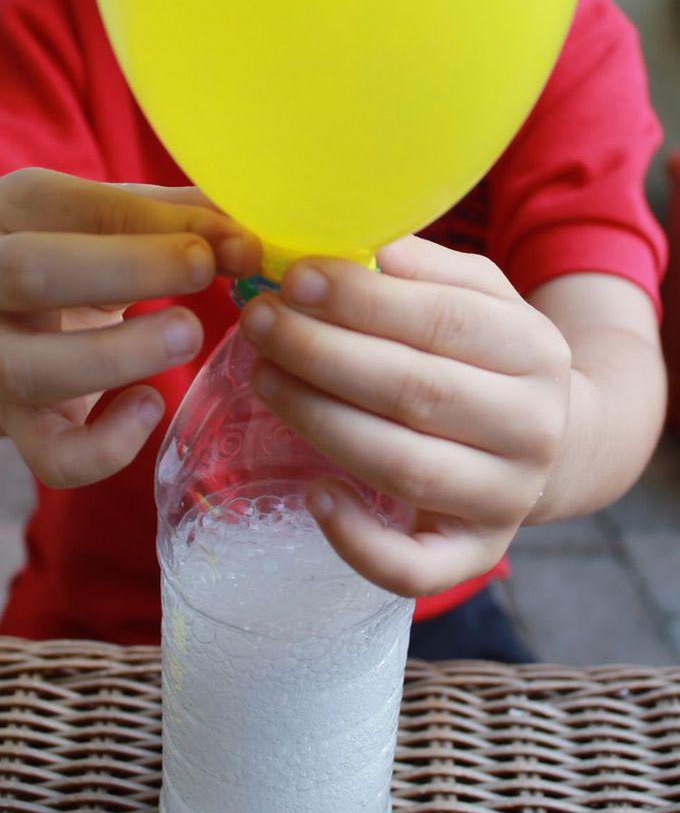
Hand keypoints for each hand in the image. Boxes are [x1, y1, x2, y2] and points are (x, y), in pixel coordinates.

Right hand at [0, 169, 259, 486]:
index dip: (157, 224)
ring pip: (29, 369)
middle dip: (127, 270)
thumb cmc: (89, 254)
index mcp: (13, 210)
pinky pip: (49, 455)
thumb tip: (249, 244)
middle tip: (203, 271)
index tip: (226, 242)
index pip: (76, 208)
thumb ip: (185, 221)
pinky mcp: (18, 424)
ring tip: (189, 336)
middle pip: (30, 274)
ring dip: (118, 356)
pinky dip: (105, 447)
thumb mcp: (124, 222)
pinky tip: (150, 406)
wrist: (20, 317)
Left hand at [239, 236, 570, 596]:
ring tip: (263, 377)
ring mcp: (506, 499)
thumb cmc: (491, 356)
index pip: (443, 320)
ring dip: (319, 421)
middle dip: (323, 354)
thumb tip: (346, 244)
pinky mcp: (476, 555)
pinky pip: (414, 568)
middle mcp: (532, 429)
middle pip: (416, 391)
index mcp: (536, 350)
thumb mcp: (480, 296)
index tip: (294, 278)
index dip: (362, 300)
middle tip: (259, 323)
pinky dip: (357, 542)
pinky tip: (313, 494)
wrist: (553, 441)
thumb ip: (423, 270)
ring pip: (403, 468)